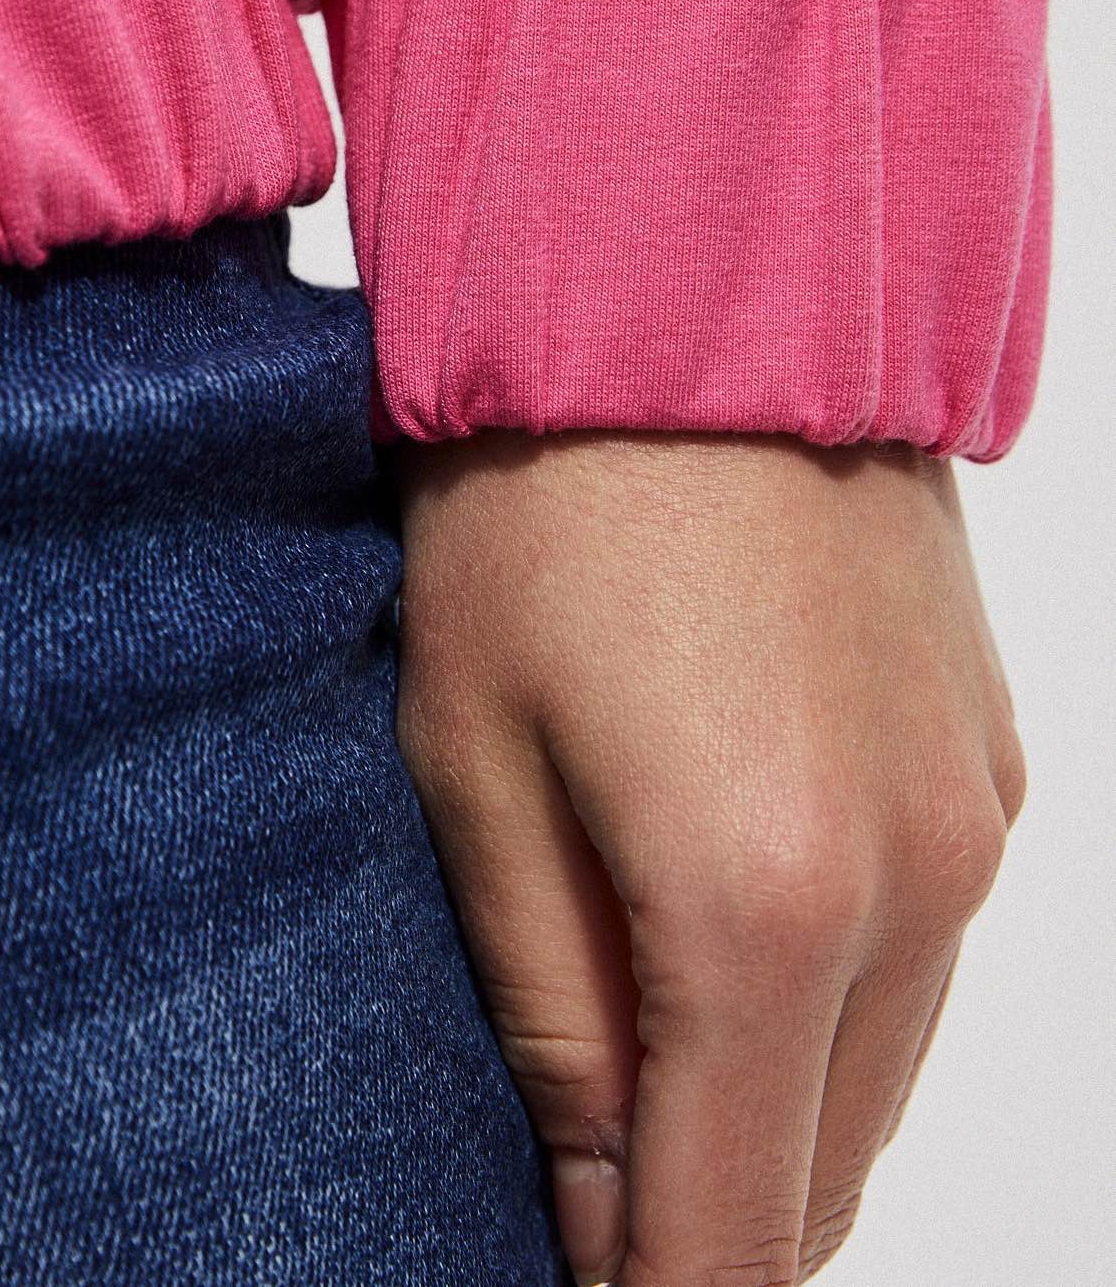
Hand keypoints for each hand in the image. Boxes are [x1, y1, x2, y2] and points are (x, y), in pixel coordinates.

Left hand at [392, 429, 1026, 1285]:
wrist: (691, 276)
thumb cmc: (539, 497)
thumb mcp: (473, 759)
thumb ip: (548, 1014)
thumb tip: (594, 1213)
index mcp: (767, 907)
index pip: (733, 1239)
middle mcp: (918, 886)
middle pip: (824, 1177)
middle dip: (704, 1216)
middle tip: (569, 1177)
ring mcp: (976, 816)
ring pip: (880, 1068)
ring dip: (769, 1104)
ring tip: (631, 1053)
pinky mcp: (991, 750)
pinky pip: (922, 946)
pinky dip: (832, 988)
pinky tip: (723, 914)